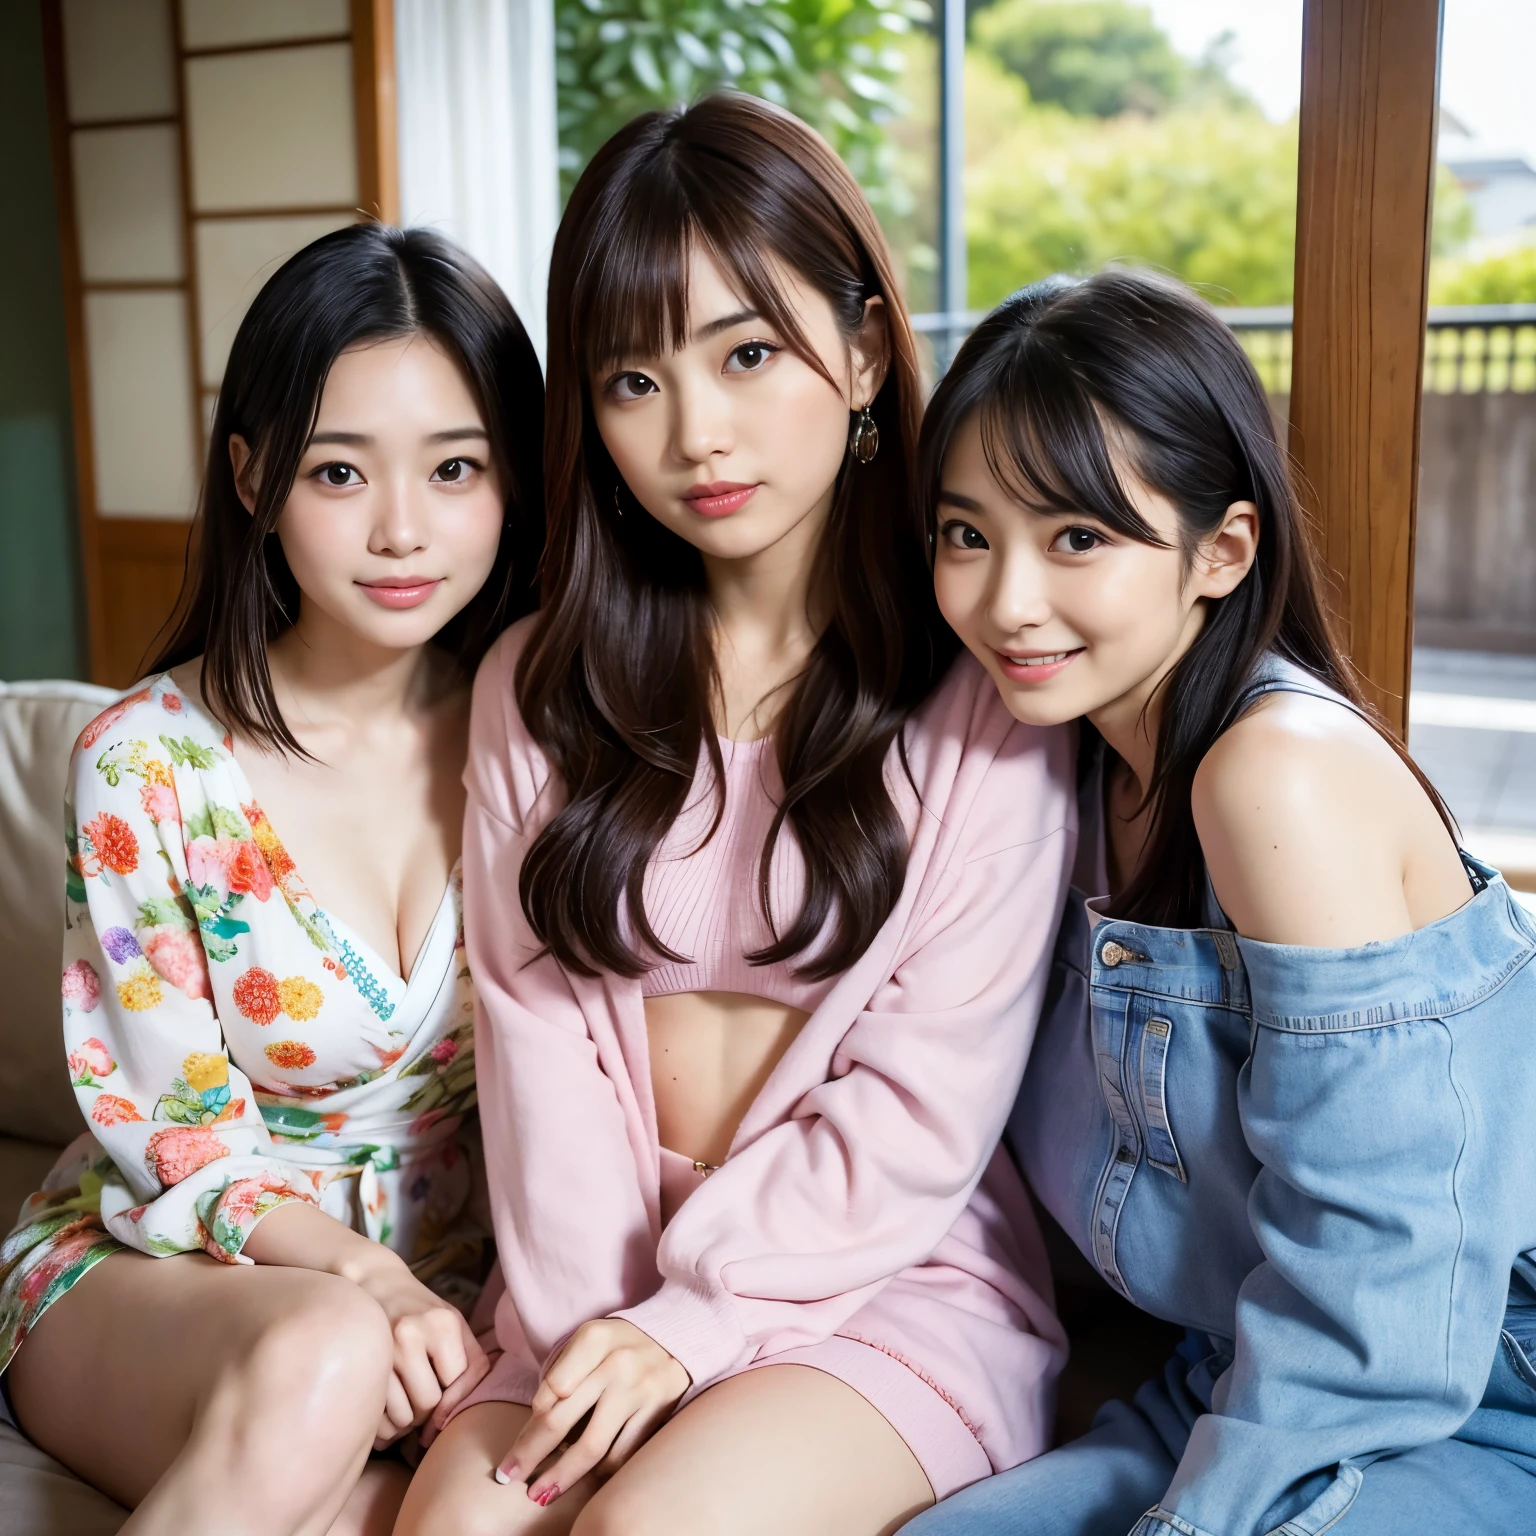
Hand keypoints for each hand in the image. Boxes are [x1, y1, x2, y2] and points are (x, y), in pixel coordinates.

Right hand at [346, 1249, 489, 1448]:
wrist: (377, 1283)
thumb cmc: (422, 1310)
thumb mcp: (453, 1323)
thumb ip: (471, 1361)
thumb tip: (464, 1411)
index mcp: (444, 1323)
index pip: (457, 1381)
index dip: (454, 1396)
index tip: (445, 1397)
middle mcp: (412, 1333)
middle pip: (428, 1402)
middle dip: (428, 1410)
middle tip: (422, 1399)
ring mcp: (382, 1349)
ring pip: (402, 1416)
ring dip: (405, 1420)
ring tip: (405, 1404)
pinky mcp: (359, 1364)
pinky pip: (377, 1417)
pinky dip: (384, 1424)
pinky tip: (387, 1409)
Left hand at [496, 1319, 688, 1505]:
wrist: (677, 1339)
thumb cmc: (620, 1345)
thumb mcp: (589, 1340)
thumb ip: (562, 1373)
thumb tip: (536, 1425)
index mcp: (593, 1339)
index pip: (548, 1390)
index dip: (529, 1424)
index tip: (514, 1451)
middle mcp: (616, 1363)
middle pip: (561, 1421)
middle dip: (531, 1455)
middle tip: (510, 1477)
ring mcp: (639, 1390)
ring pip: (591, 1447)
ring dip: (562, 1476)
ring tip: (542, 1494)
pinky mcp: (657, 1413)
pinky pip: (622, 1455)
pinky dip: (600, 1473)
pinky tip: (585, 1480)